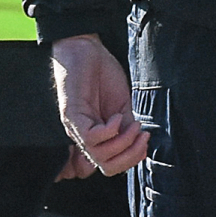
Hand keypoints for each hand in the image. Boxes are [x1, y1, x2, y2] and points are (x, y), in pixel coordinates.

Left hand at [50, 35, 147, 173]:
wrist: (86, 48)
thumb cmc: (102, 75)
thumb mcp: (122, 107)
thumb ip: (127, 129)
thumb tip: (140, 148)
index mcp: (97, 137)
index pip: (110, 166)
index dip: (130, 161)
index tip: (144, 142)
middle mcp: (84, 137)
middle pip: (106, 167)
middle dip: (130, 157)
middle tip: (142, 138)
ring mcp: (76, 127)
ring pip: (100, 156)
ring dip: (124, 143)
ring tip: (133, 125)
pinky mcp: (71, 115)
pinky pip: (91, 138)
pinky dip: (110, 131)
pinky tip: (117, 116)